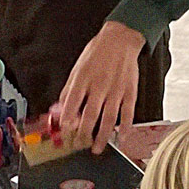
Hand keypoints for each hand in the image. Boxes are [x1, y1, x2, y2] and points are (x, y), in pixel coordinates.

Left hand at [54, 21, 146, 153]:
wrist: (121, 40)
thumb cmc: (97, 53)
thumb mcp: (77, 68)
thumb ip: (69, 90)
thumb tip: (59, 108)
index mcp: (84, 79)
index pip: (72, 103)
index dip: (67, 119)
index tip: (65, 130)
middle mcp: (99, 86)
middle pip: (90, 116)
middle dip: (83, 134)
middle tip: (79, 144)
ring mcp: (116, 91)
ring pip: (109, 119)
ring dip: (102, 137)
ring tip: (96, 148)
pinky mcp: (130, 92)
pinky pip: (128, 114)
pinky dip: (125, 128)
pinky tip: (121, 138)